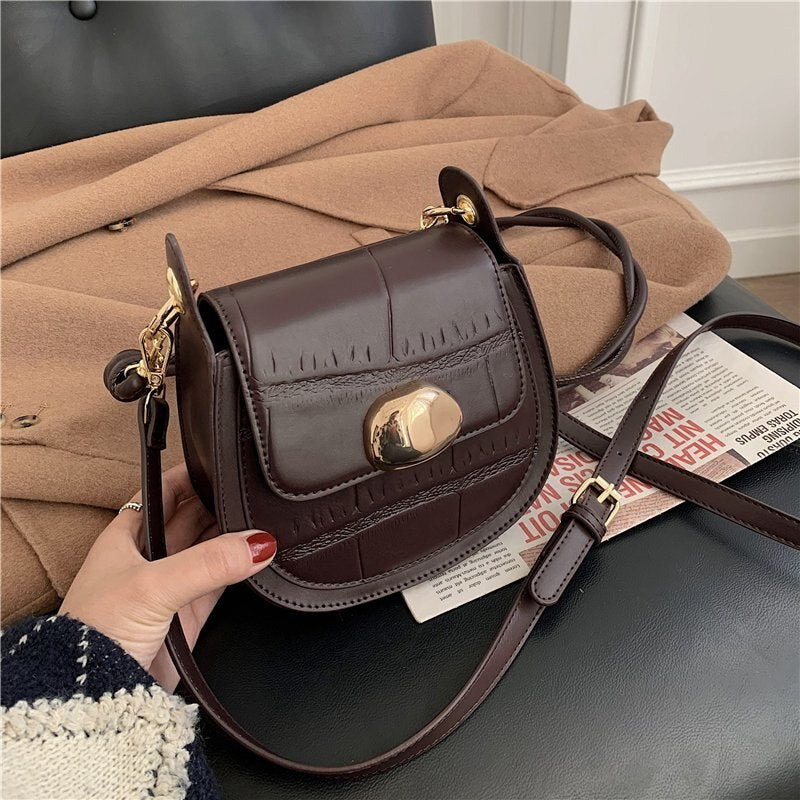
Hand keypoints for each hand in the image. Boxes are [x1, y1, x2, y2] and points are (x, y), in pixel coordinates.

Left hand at [59, 463, 275, 689]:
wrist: (94, 694)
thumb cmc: (97, 631)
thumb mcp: (153, 584)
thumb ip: (208, 562)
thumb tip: (259, 544)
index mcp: (126, 537)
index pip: (162, 493)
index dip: (188, 476)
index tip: (221, 462)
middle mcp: (148, 558)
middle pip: (190, 518)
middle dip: (218, 505)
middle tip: (251, 494)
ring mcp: (170, 587)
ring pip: (208, 550)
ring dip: (231, 538)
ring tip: (261, 520)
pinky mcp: (188, 617)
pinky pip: (220, 583)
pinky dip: (240, 571)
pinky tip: (258, 559)